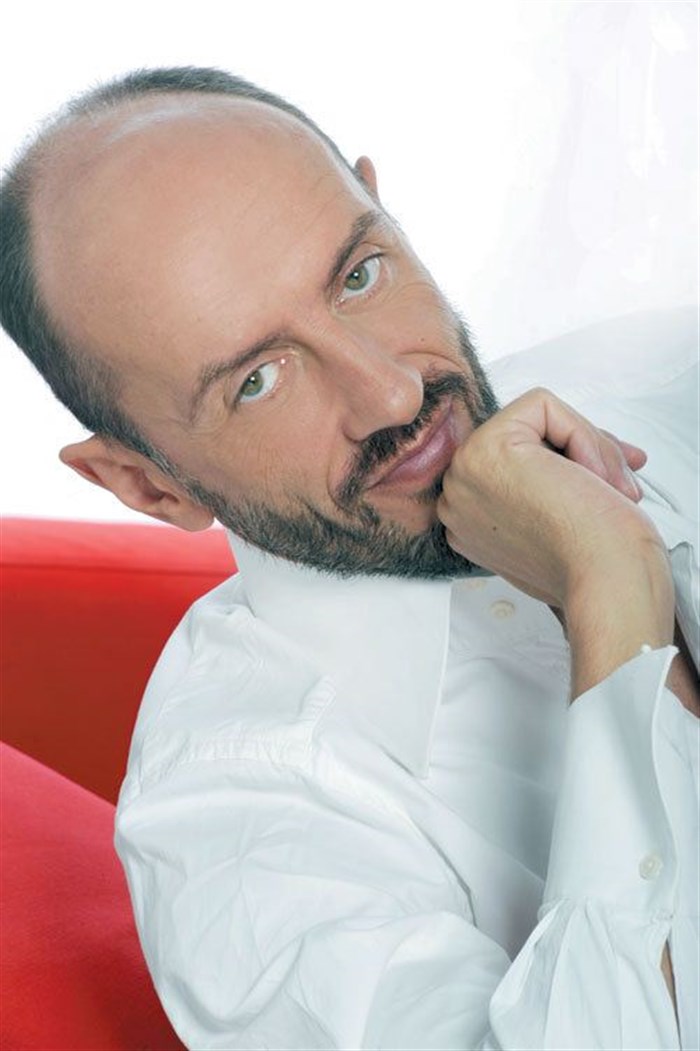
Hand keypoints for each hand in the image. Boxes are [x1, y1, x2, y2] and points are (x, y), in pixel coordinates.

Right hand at [437, 388, 674, 693]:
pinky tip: (591, 474)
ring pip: (533, 420)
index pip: (517, 466)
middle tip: (623, 481)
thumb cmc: (598, 565)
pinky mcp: (486, 449)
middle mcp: (457, 499)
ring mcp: (463, 474)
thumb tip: (581, 453)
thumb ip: (547, 488)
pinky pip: (541, 405)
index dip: (571, 464)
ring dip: (586, 444)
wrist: (607, 581)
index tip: (612, 482)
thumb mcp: (558, 522)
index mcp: (471, 522)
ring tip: (613, 486)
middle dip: (583, 449)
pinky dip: (580, 431)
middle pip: (523, 439)